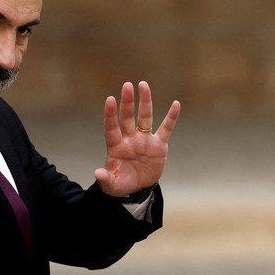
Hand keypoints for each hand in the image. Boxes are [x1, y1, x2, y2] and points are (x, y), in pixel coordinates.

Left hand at [94, 81, 180, 196]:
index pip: (112, 127)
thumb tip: (97, 173)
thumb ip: (105, 179)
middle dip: (128, 102)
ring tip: (143, 85)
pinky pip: (166, 129)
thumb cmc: (120, 184)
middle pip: (128, 117)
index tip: (110, 99)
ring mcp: (144, 140)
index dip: (110, 114)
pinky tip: (176, 104)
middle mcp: (129, 139)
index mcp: (116, 146)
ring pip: (145, 117)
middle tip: (127, 85)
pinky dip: (171, 117)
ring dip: (145, 102)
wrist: (137, 189)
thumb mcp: (111, 185)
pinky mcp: (158, 145)